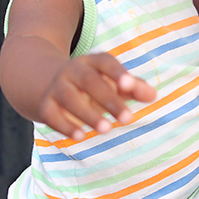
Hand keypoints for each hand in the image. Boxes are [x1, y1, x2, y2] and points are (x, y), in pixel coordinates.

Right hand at [37, 53, 156, 139]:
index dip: (117, 73)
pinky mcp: (45, 105)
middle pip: (89, 81)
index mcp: (92, 62)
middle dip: (108, 99)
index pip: (105, 63)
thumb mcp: (113, 83)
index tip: (129, 85)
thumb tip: (153, 95)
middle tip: (127, 118)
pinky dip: (65, 126)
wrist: (48, 84)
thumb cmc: (93, 86)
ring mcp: (57, 87)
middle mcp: (73, 71)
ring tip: (106, 129)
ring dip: (88, 114)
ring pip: (69, 97)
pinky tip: (80, 136)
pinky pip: (52, 114)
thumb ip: (133, 88)